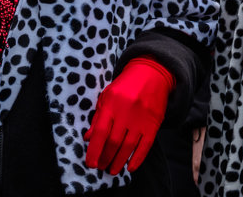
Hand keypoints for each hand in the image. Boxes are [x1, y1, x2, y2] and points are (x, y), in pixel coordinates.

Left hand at [84, 58, 174, 174]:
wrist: (152, 73)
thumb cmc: (125, 86)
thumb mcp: (107, 96)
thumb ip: (98, 117)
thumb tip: (88, 139)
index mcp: (111, 104)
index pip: (100, 132)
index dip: (94, 150)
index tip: (90, 163)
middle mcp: (126, 112)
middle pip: (114, 142)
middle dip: (105, 158)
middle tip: (101, 167)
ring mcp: (141, 118)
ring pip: (128, 146)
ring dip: (119, 161)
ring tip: (112, 170)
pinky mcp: (154, 123)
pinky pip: (145, 145)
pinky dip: (138, 158)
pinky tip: (130, 167)